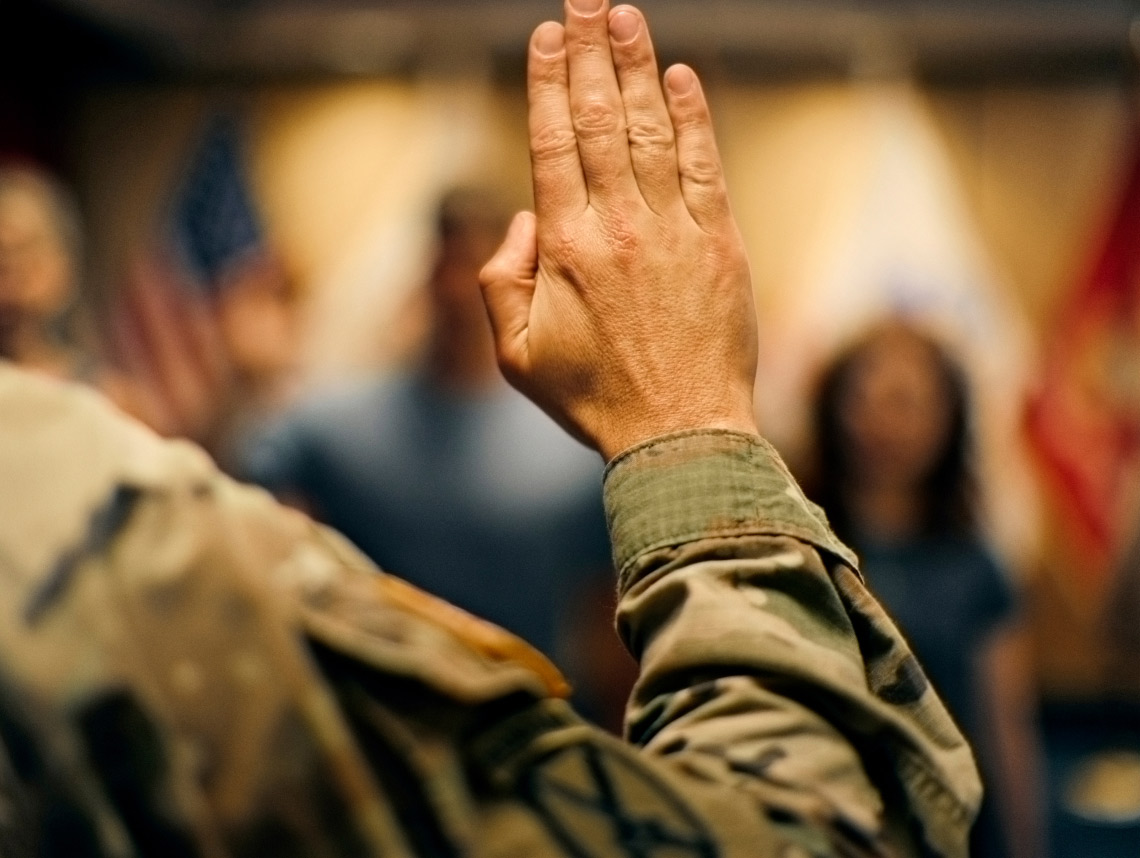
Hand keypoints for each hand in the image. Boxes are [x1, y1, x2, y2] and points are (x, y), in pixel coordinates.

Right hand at [479, 0, 757, 460]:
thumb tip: (526, 220)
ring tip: (625, 15)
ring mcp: (673, 231)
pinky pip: (705, 166)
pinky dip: (693, 118)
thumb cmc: (594, 398)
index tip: (547, 36)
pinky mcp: (720, 244)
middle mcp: (618, 226)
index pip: (552, 143)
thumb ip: (500, 283)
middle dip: (589, 53)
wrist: (680, 431)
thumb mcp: (515, 355)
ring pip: (650, 131)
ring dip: (637, 67)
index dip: (549, 83)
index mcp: (565, 248)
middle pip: (600, 120)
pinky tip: (682, 77)